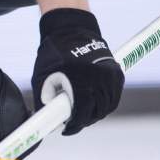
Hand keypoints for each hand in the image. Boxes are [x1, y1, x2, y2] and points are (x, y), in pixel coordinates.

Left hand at [31, 8, 123, 134]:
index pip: (82, 113)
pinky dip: (105, 103)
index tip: (67, 129)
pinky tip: (94, 103)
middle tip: (73, 121)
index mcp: (80, 80)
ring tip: (83, 113)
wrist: (71, 30)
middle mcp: (98, 79)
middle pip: (97, 112)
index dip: (74, 125)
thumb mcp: (42, 76)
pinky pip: (113, 96)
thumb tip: (46, 121)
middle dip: (85, 120)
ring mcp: (110, 76)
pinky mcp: (117, 73)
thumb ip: (44, 99)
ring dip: (96, 113)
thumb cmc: (53, 54)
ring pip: (107, 106)